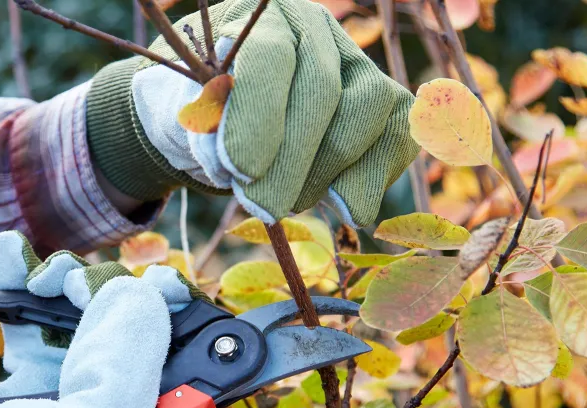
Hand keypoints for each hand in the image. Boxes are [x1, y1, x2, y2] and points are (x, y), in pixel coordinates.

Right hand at [0, 232, 201, 407]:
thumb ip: (132, 353)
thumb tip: (135, 288)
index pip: (180, 347)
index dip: (174, 307)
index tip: (158, 280)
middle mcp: (117, 397)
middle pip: (127, 317)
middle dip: (103, 285)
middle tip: (71, 286)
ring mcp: (72, 383)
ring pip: (79, 309)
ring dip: (58, 278)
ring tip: (34, 279)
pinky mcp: (30, 374)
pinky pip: (34, 316)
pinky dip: (20, 280)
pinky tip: (9, 253)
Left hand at [86, 0, 418, 226]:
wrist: (230, 120)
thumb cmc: (207, 113)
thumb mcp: (189, 115)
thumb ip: (207, 131)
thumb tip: (238, 167)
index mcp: (260, 19)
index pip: (268, 57)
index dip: (257, 115)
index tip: (240, 170)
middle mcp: (316, 30)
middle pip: (322, 90)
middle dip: (291, 161)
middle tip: (262, 208)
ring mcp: (357, 63)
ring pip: (367, 110)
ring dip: (328, 170)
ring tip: (290, 203)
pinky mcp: (386, 101)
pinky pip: (397, 135)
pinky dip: (372, 177)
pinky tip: (344, 209)